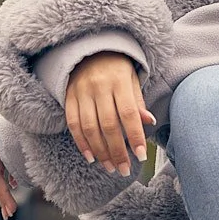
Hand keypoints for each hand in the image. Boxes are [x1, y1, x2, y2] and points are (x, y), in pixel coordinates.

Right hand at [65, 51, 155, 176]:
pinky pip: (73, 124)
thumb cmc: (117, 69)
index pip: (128, 113)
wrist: (90, 50)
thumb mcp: (132, 79)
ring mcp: (81, 92)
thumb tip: (150, 122)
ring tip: (110, 167)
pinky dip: (81, 143)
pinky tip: (91, 156)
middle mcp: (99, 86)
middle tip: (124, 170)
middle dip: (117, 151)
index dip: (135, 136)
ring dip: (100, 151)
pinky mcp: (68, 97)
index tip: (141, 156)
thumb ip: (138, 102)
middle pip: (108, 125)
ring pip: (89, 127)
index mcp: (119, 81)